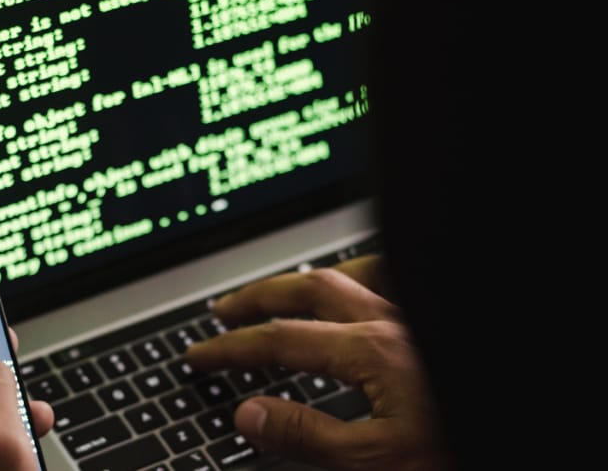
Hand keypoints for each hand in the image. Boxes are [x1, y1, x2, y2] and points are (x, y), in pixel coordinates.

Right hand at [186, 255, 448, 469]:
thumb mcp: (376, 462)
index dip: (233, 347)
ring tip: (281, 292)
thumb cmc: (459, 450)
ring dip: (306, 279)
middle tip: (225, 310)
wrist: (523, 441)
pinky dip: (360, 277)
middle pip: (309, 289)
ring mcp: (415, 316)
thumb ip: (308, 435)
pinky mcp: (431, 324)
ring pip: (351, 273)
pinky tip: (354, 290)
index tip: (202, 355)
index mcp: (373, 351)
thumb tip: (249, 414)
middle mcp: (393, 321)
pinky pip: (391, 279)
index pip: (282, 341)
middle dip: (259, 297)